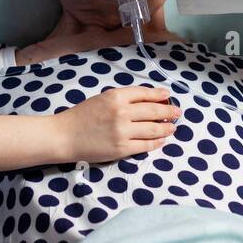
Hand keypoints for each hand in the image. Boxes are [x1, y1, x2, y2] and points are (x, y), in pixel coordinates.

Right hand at [60, 85, 178, 162]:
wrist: (64, 136)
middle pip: (154, 111)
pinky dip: (157, 142)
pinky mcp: (122, 148)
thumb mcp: (102, 99)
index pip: (145, 94)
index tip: (168, 96)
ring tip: (172, 127)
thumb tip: (147, 102)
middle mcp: (122, 112)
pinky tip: (161, 140)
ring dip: (166, 128)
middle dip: (169, 112)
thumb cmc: (81, 116)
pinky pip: (146, 145)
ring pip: (153, 129)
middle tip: (178, 113)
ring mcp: (123, 131)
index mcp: (116, 96)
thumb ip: (123, 99)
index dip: (159, 95)